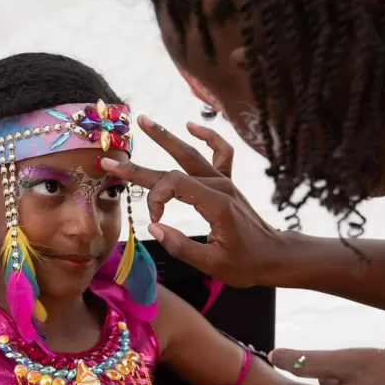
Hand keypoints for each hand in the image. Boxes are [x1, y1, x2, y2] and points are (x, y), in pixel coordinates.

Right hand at [101, 116, 293, 287]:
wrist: (274, 255)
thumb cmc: (245, 264)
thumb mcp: (212, 264)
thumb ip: (181, 246)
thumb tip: (154, 227)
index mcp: (216, 203)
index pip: (174, 185)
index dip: (156, 200)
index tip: (155, 221)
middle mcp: (220, 185)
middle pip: (174, 168)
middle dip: (139, 168)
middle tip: (110, 161)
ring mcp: (225, 181)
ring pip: (192, 154)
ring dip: (166, 137)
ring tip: (143, 120)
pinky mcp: (229, 182)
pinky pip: (220, 152)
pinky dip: (208, 136)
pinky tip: (191, 125)